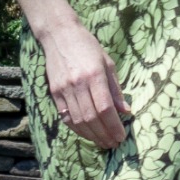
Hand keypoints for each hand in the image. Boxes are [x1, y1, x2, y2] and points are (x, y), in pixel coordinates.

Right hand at [39, 15, 130, 151]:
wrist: (60, 35)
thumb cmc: (88, 47)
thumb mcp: (108, 63)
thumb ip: (115, 89)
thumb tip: (125, 111)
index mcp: (94, 75)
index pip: (105, 108)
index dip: (114, 126)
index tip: (121, 136)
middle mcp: (78, 84)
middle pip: (91, 118)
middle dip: (104, 134)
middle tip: (113, 143)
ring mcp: (64, 89)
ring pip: (78, 120)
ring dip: (91, 135)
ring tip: (102, 142)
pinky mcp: (54, 93)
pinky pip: (66, 117)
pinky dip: (77, 129)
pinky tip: (87, 133)